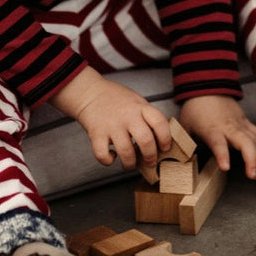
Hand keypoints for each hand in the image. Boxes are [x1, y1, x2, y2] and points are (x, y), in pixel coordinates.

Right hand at [50, 67, 171, 171]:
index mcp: (140, 107)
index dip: (165, 138)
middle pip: (145, 140)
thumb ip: (148, 117)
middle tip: (150, 162)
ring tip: (130, 164)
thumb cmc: (116, 99)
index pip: (159, 122)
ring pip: (126, 152)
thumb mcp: (137, 101)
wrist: (90, 92)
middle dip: (150, 156)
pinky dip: (108, 161)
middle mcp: (127, 116)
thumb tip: (160, 140)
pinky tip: (112, 156)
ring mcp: (111, 125)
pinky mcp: (96, 134)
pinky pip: (103, 155)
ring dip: (130, 163)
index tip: (165, 147)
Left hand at [178, 95, 255, 180]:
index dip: (222, 155)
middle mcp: (229, 127)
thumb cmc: (195, 109)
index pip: (218, 143)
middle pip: (246, 142)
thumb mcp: (184, 126)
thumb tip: (178, 161)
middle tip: (254, 176)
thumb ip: (183, 144)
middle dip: (252, 159)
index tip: (226, 168)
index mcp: (212, 129)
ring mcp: (241, 124)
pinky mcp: (247, 122)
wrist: (207, 87)